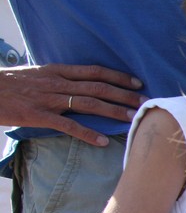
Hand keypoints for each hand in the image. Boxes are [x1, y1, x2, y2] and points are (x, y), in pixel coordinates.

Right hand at [0, 63, 146, 145]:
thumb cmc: (8, 83)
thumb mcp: (35, 74)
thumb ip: (57, 78)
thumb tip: (76, 83)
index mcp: (56, 71)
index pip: (94, 71)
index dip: (117, 76)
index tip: (137, 82)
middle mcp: (57, 82)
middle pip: (98, 87)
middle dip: (124, 94)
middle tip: (145, 101)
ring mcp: (48, 99)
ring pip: (88, 104)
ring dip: (113, 111)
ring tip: (132, 119)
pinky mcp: (39, 115)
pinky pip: (68, 125)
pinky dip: (87, 134)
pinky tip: (103, 142)